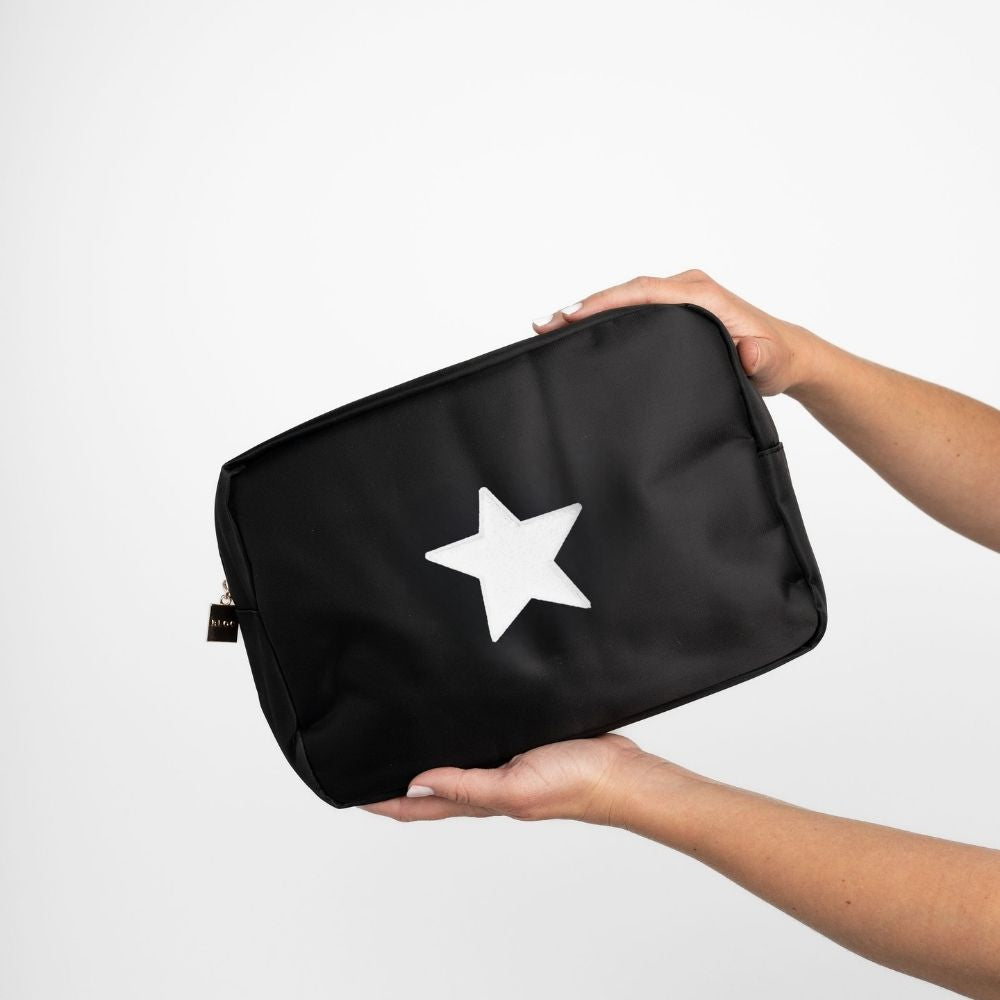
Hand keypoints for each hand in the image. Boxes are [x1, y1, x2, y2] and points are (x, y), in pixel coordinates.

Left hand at [359, 733, 689, 824]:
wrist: (621, 772)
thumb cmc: (574, 785)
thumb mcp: (513, 787)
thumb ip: (465, 786)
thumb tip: (415, 784)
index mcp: (480, 799)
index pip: (417, 805)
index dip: (382, 802)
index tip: (350, 792)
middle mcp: (487, 783)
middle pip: (430, 786)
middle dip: (396, 780)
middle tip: (365, 764)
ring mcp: (504, 764)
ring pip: (453, 761)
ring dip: (425, 756)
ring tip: (399, 741)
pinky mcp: (521, 742)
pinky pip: (481, 739)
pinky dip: (460, 735)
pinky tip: (455, 718)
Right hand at [532, 269, 821, 396]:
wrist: (785, 356)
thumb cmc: (776, 359)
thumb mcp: (772, 362)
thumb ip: (761, 357)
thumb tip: (748, 349)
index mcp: (702, 295)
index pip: (645, 292)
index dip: (606, 302)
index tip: (573, 315)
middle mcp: (686, 288)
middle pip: (626, 291)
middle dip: (585, 306)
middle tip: (545, 324)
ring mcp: (677, 298)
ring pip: (624, 299)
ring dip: (588, 311)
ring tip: (549, 327)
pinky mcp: (672, 310)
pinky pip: (631, 308)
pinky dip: (604, 316)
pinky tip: (578, 331)